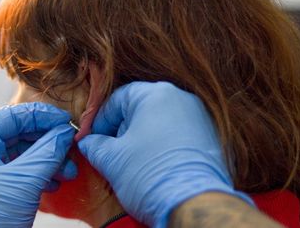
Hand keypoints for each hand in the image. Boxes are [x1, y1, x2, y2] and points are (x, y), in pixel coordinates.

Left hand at [0, 103, 76, 227]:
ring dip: (48, 160)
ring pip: (22, 152)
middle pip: (18, 134)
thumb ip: (48, 151)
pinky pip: (19, 169)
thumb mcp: (24, 181)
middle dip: (48, 143)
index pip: (10, 116)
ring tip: (69, 172)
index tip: (67, 120)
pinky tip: (54, 183)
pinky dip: (39, 173)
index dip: (42, 117)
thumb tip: (67, 131)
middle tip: (71, 148)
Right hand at [78, 82, 252, 227]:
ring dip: (141, 139)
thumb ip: (95, 145)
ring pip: (160, 122)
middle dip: (121, 129)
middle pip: (140, 108)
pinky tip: (153, 166)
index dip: (100, 119)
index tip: (92, 138)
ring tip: (131, 162)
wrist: (192, 205)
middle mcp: (181, 99)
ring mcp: (199, 118)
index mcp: (156, 94)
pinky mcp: (211, 139)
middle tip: (109, 151)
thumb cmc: (151, 176)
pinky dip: (162, 146)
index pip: (118, 98)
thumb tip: (88, 143)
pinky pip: (177, 135)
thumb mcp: (112, 159)